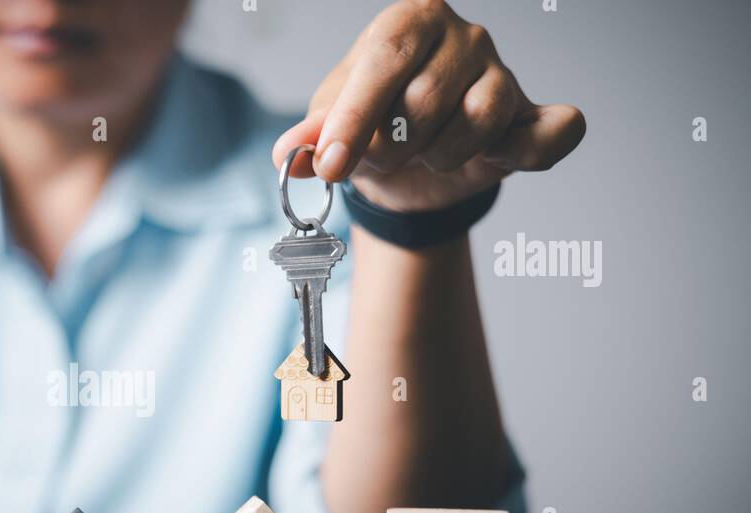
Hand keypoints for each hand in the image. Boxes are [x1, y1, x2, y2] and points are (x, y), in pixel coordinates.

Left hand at [272, 0, 585, 212]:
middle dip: (392, 148)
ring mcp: (503, 72)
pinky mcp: (532, 113)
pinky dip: (526, 152)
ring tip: (425, 153)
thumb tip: (288, 154)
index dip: (355, 117)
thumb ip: (312, 136)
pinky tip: (496, 157)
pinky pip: (550, 133)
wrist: (407, 166)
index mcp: (408, 21)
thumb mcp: (330, 128)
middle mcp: (464, 35)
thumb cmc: (371, 127)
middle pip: (425, 100)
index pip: (385, 60)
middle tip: (383, 156)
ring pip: (477, 124)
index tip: (330, 164)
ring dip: (439, 158)